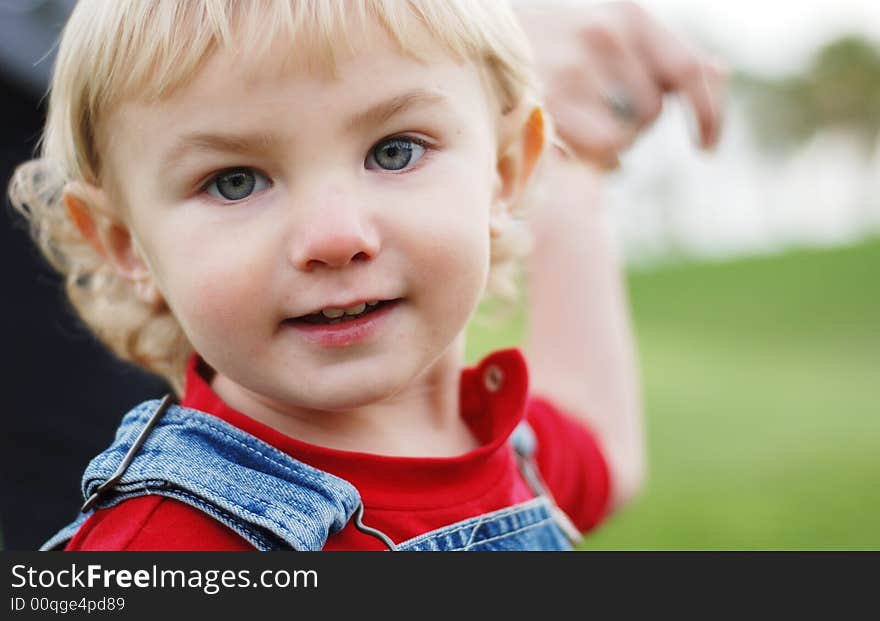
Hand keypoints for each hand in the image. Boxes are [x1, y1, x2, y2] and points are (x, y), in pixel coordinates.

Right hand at [518, 1, 725, 167]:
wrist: (468, 44)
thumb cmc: (543, 44)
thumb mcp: (603, 33)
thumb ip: (657, 52)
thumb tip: (718, 72)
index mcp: (626, 13)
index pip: (689, 68)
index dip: (707, 112)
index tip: (707, 146)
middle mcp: (605, 33)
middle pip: (652, 110)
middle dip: (633, 125)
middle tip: (596, 119)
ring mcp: (576, 67)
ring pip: (628, 131)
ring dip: (611, 141)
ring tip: (576, 123)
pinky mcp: (550, 100)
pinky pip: (604, 146)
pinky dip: (593, 154)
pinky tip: (569, 141)